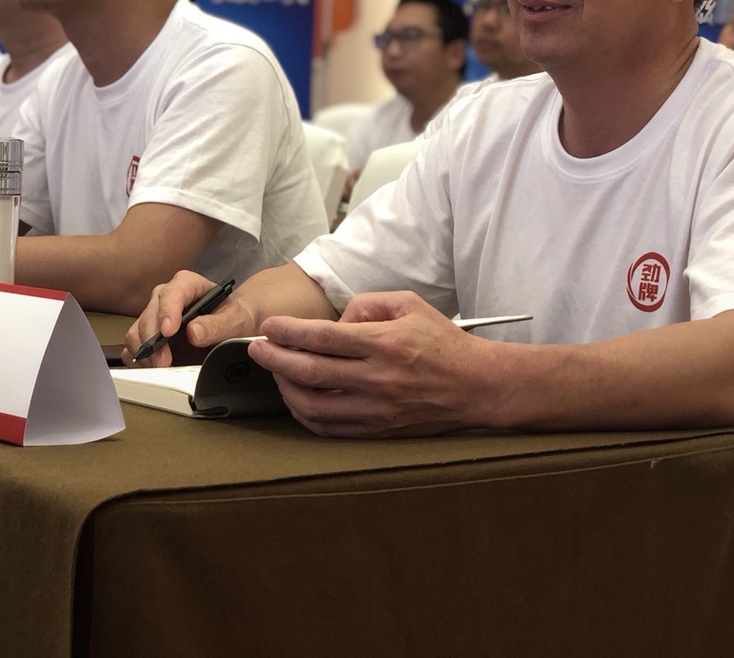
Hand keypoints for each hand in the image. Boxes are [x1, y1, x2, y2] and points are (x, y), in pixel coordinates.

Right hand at [123, 270, 257, 366]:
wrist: (234, 326)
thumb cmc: (235, 317)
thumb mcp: (235, 320)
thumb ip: (217, 325)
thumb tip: (193, 332)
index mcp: (188, 285)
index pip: (172, 294)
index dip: (167, 312)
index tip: (168, 331)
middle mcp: (167, 298)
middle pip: (149, 315)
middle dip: (153, 340)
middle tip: (164, 362)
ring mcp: (156, 317)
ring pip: (137, 332)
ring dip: (145, 352)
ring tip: (161, 367)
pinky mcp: (150, 336)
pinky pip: (133, 347)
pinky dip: (139, 360)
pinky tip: (153, 368)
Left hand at [248, 291, 488, 437]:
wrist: (476, 386)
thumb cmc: (443, 342)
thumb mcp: (409, 304)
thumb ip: (367, 304)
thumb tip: (336, 320)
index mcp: (384, 343)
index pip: (322, 337)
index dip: (287, 332)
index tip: (268, 327)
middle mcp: (377, 378)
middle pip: (309, 372)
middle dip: (274, 359)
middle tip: (257, 348)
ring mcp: (376, 409)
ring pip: (313, 406)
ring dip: (285, 389)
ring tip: (277, 373)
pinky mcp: (378, 431)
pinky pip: (330, 429)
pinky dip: (305, 415)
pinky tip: (298, 400)